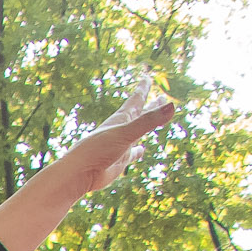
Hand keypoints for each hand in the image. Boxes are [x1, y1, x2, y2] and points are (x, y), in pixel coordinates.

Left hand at [64, 77, 175, 195]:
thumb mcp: (126, 133)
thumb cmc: (97, 151)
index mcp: (120, 120)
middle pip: (140, 114)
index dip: (143, 88)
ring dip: (147, 126)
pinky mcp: (120, 161)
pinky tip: (142, 150)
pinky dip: (138, 151)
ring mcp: (121, 146)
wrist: (79, 174)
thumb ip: (149, 121)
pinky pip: (132, 154)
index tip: (147, 76)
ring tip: (155, 121)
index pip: (136, 100)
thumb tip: (172, 106)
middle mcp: (121, 131)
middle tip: (162, 96)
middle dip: (151, 105)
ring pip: (138, 133)